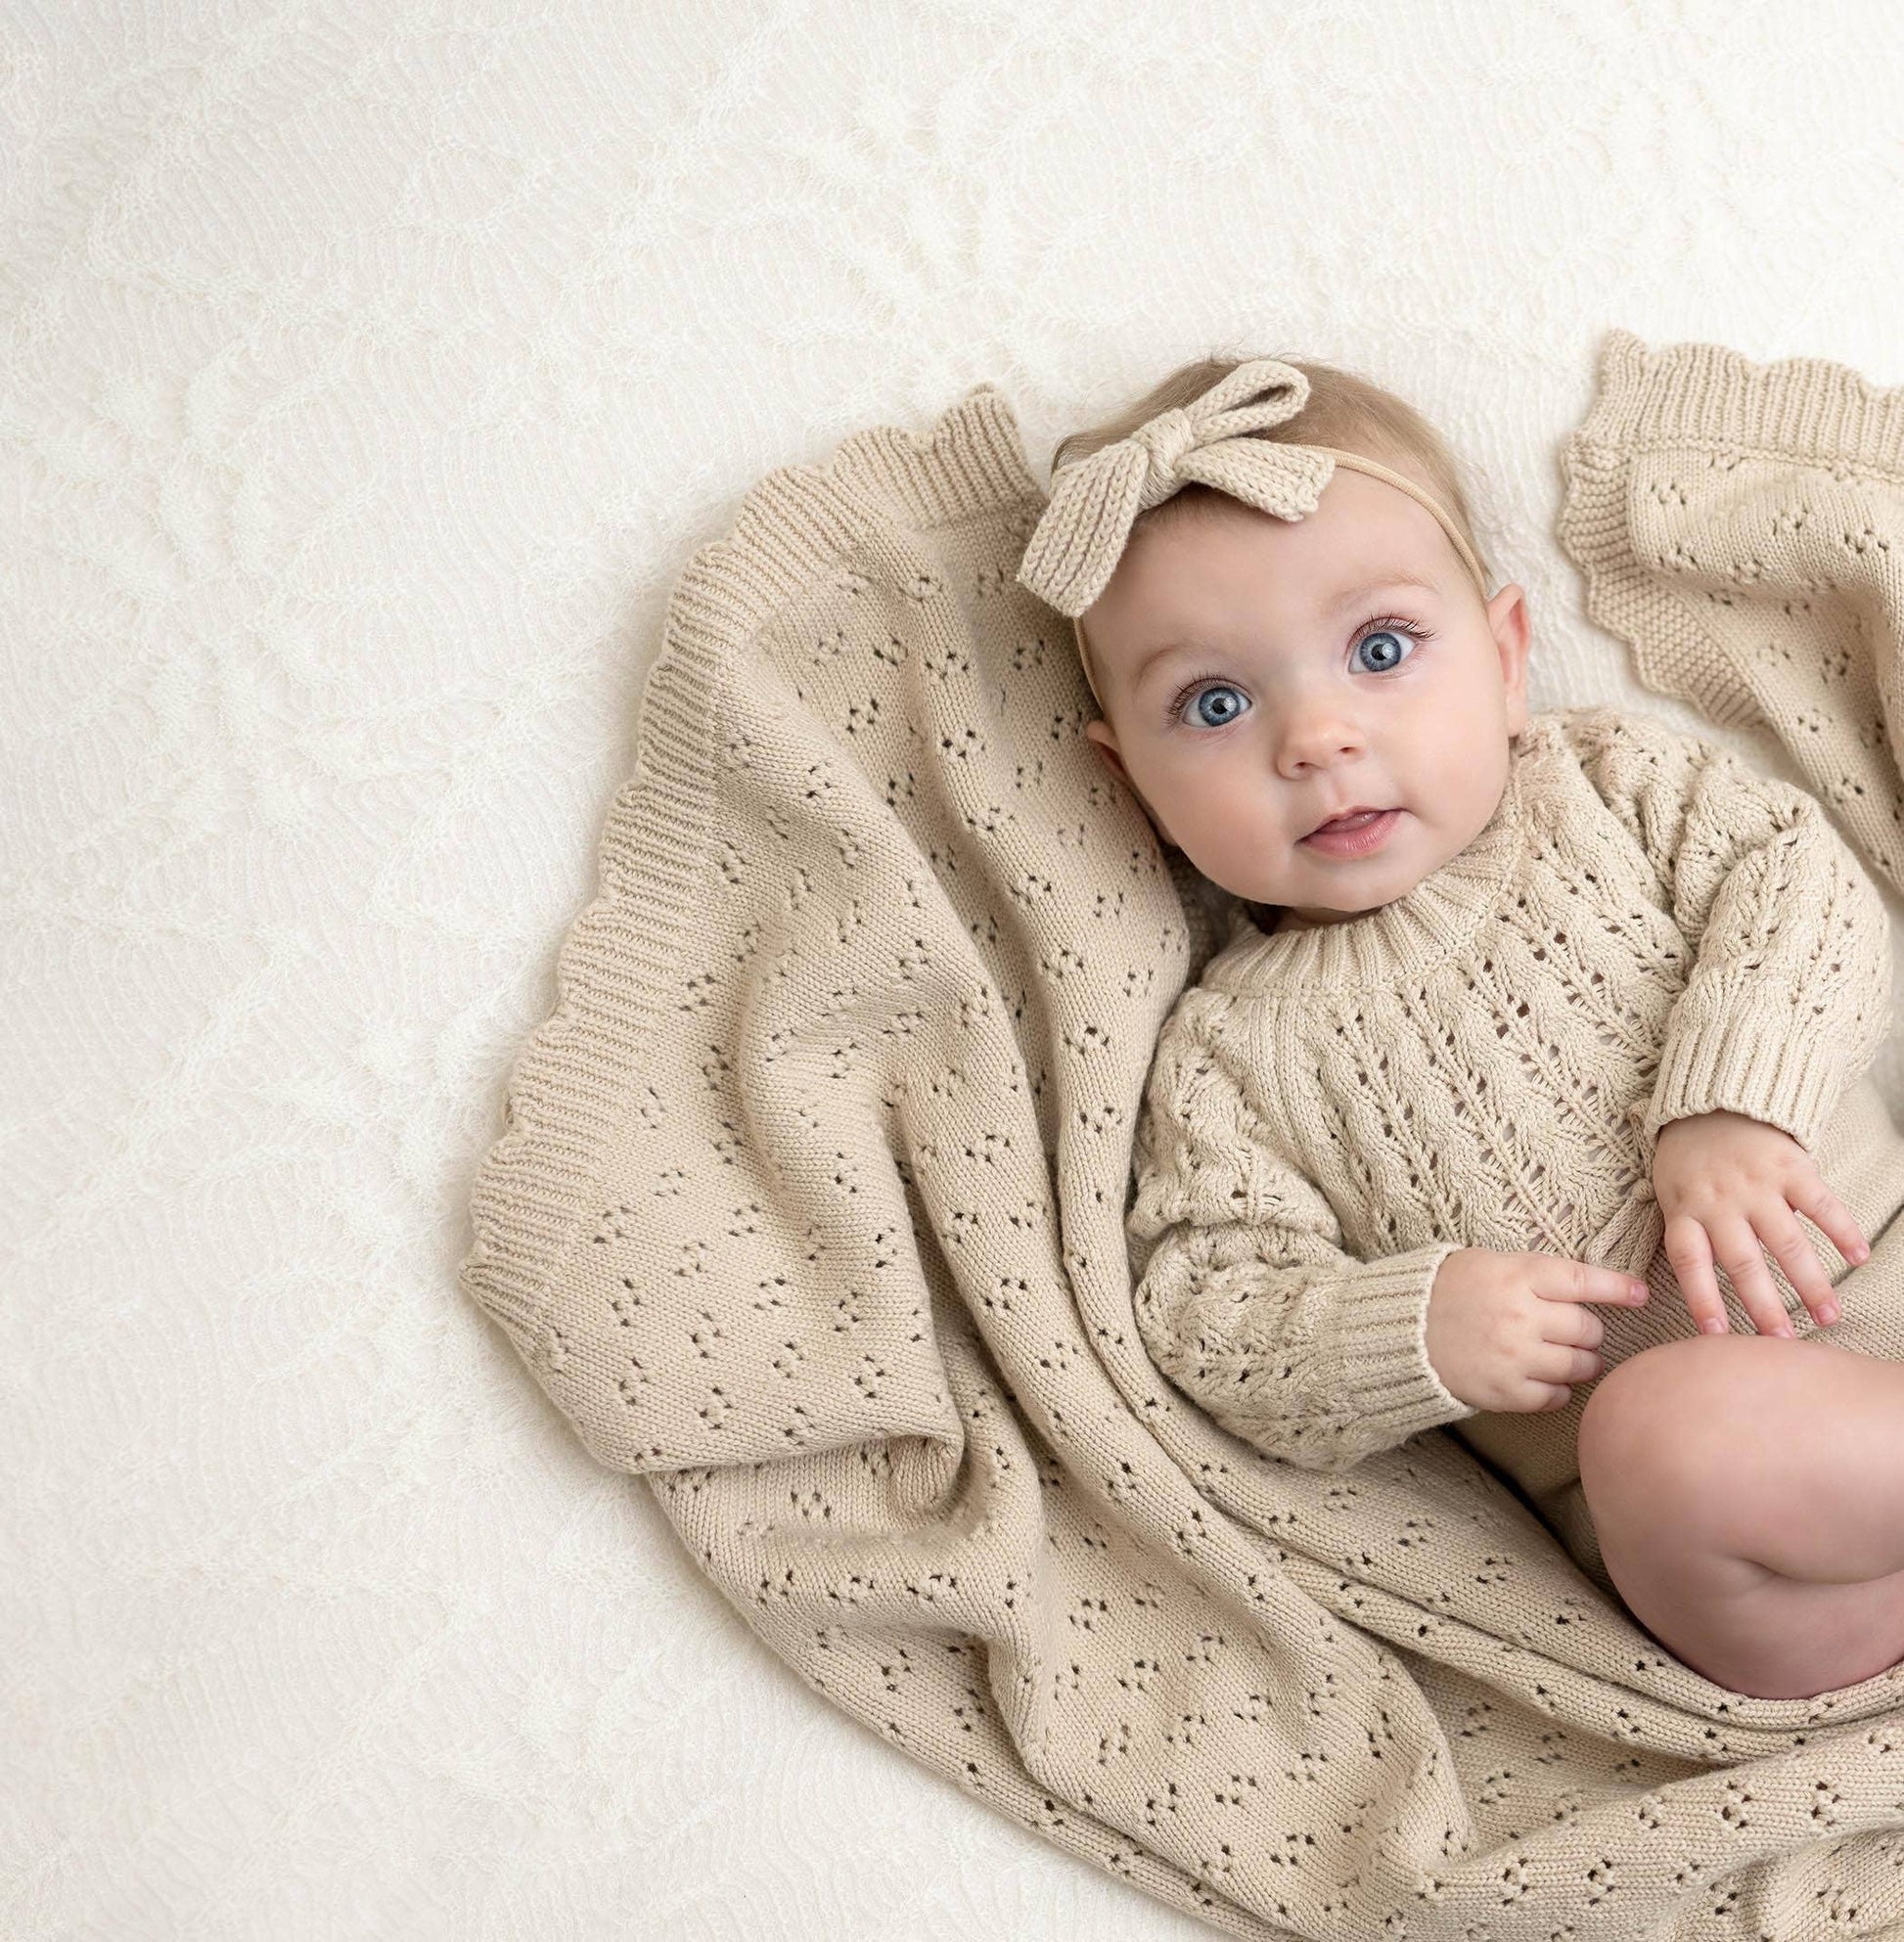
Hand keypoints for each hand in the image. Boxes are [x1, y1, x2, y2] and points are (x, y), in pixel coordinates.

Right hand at [1424, 1246, 1650, 1412]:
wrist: (1400, 1330)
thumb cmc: (1446, 1290)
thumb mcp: (1490, 1263)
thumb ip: (1537, 1275)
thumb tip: (1589, 1289)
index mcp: (1518, 1275)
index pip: (1584, 1280)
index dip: (1619, 1288)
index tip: (1642, 1295)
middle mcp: (1521, 1315)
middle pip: (1588, 1329)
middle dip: (1589, 1333)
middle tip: (1577, 1333)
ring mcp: (1514, 1356)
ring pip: (1580, 1365)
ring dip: (1581, 1363)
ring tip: (1566, 1358)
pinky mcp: (1505, 1390)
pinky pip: (1556, 1396)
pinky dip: (1558, 1390)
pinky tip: (1545, 1380)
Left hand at [1651, 1108, 1869, 1337]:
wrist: (1712, 1101)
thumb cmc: (1689, 1160)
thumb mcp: (1672, 1194)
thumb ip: (1689, 1234)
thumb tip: (1705, 1292)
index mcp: (1684, 1210)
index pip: (1690, 1262)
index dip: (1701, 1298)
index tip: (1717, 1335)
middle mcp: (1719, 1201)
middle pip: (1741, 1262)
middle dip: (1763, 1305)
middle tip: (1782, 1342)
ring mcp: (1756, 1184)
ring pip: (1785, 1241)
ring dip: (1809, 1282)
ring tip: (1827, 1317)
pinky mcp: (1789, 1166)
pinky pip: (1820, 1203)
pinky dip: (1842, 1230)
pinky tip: (1859, 1258)